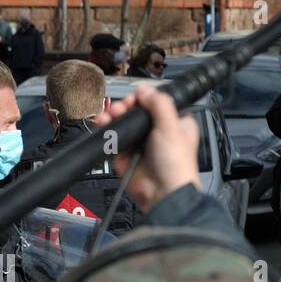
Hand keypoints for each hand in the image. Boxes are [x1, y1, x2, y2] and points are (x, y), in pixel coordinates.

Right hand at [93, 84, 200, 213]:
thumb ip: (159, 105)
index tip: (137, 97)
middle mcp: (158, 130)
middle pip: (137, 109)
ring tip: (111, 114)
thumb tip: (145, 90)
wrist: (162, 191)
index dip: (145, 97)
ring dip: (115, 113)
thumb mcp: (171, 127)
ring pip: (124, 120)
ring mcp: (141, 141)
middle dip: (126, 105)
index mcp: (175, 122)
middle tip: (122, 107)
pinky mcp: (126, 152)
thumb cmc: (176, 163)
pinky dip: (106, 127)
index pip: (157, 102)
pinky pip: (113, 135)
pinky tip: (103, 122)